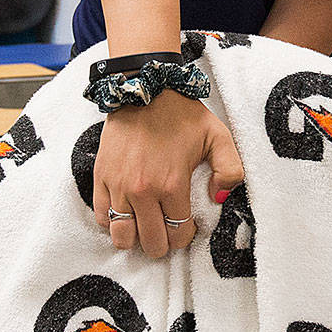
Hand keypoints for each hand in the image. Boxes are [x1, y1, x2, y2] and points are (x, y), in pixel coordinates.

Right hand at [92, 91, 243, 257]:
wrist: (144, 88)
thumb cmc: (181, 113)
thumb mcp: (218, 136)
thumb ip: (230, 169)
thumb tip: (221, 197)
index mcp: (172, 185)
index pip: (178, 234)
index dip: (185, 235)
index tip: (186, 225)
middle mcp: (143, 191)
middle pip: (152, 242)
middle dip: (163, 243)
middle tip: (167, 230)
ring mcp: (118, 186)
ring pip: (122, 237)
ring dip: (135, 238)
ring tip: (144, 227)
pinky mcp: (101, 177)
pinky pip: (101, 217)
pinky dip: (112, 223)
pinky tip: (125, 213)